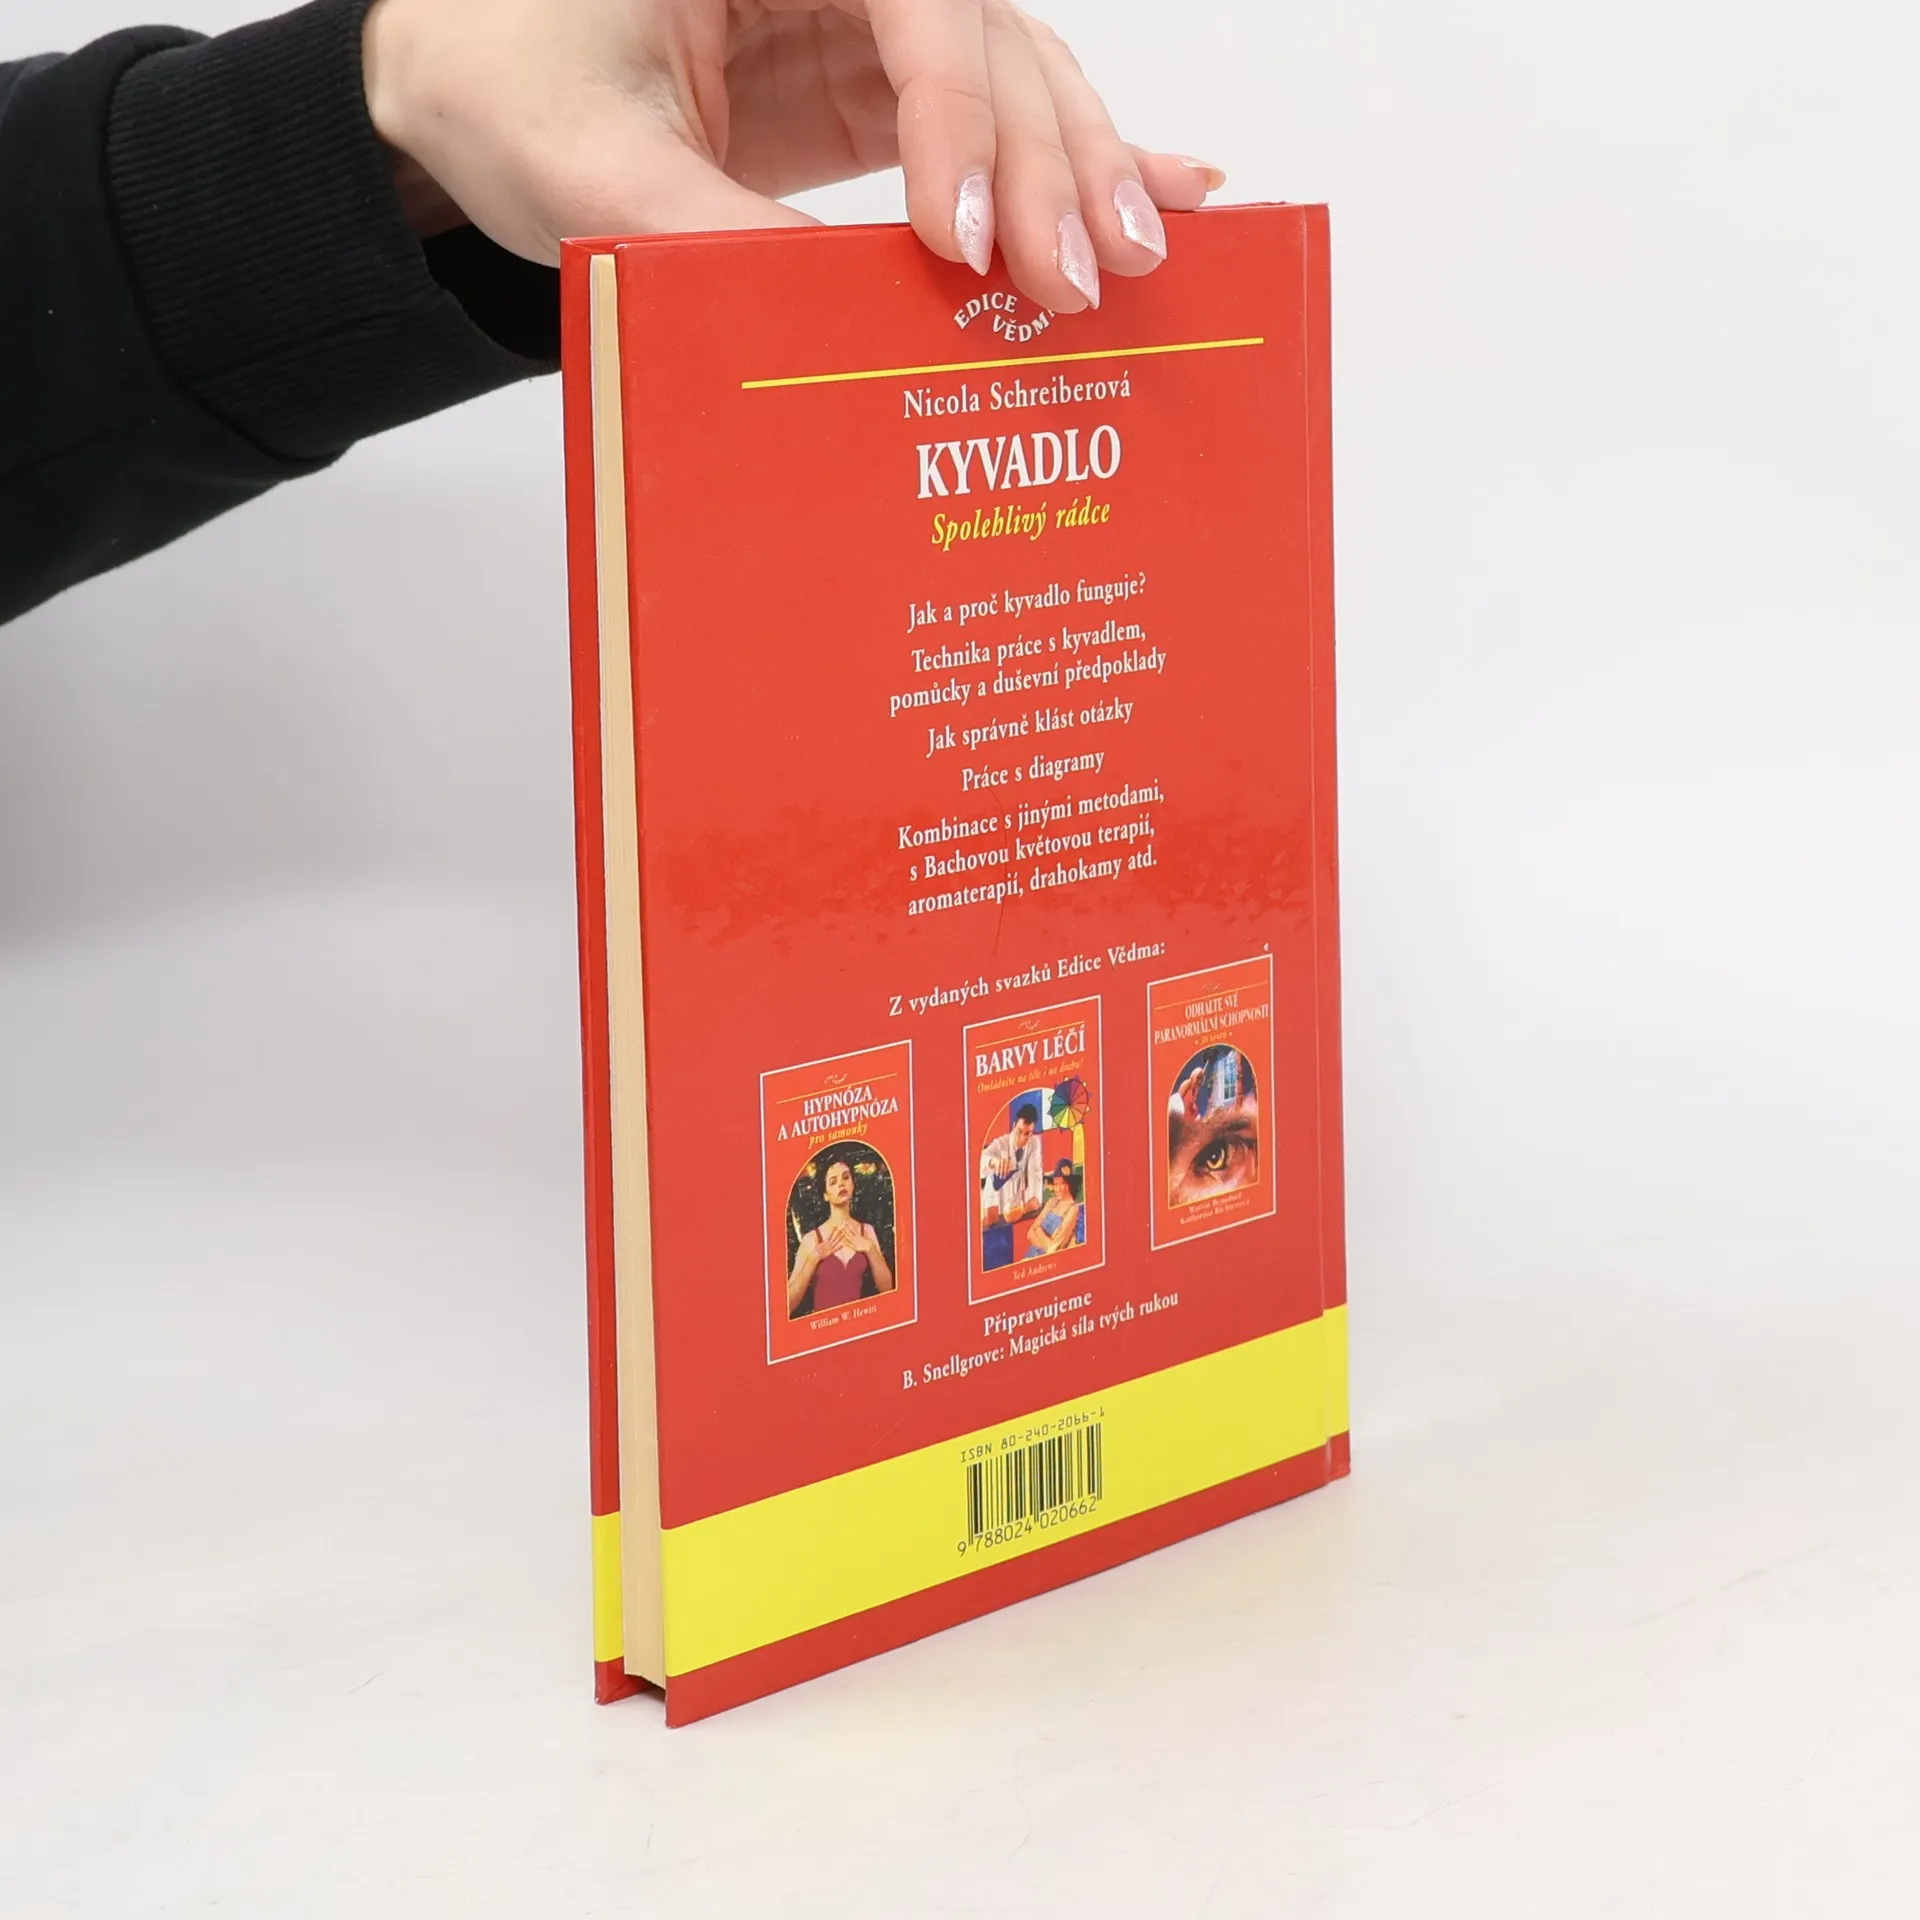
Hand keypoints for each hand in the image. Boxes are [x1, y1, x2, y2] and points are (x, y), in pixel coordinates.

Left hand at [362, 0, 1225, 311]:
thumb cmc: (497, 85)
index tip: (962, 241)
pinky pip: (982, 116)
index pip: (918, 6)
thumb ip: (714, 233)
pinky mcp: (869, 91)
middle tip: (1080, 278)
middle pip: (991, 40)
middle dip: (1048, 160)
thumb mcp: (588, 168)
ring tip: (1131, 261)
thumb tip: (853, 329)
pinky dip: (1059, 160)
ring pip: (1011, 75)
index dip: (958, 119)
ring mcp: (861, 23)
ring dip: (1078, 168)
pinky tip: (1161, 190)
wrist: (458, 96)